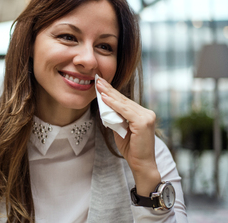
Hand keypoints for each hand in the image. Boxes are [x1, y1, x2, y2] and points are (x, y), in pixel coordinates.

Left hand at [96, 77, 160, 195]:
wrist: (141, 164)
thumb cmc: (131, 149)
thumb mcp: (120, 129)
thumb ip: (115, 118)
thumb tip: (104, 106)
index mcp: (143, 114)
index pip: (124, 101)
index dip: (112, 92)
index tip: (101, 84)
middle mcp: (147, 113)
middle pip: (124, 100)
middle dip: (109, 90)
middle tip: (98, 79)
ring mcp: (147, 117)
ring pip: (123, 103)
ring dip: (109, 94)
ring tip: (98, 86)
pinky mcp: (143, 122)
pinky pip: (125, 110)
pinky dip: (113, 104)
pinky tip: (104, 98)